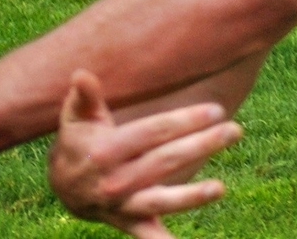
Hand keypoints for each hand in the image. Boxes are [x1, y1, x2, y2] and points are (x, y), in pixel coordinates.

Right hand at [50, 71, 238, 237]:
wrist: (63, 186)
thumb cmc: (78, 141)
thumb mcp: (77, 118)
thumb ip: (84, 97)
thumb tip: (82, 74)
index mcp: (105, 150)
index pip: (152, 133)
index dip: (184, 121)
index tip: (216, 111)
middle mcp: (115, 180)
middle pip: (164, 162)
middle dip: (201, 145)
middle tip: (234, 131)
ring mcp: (123, 204)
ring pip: (162, 201)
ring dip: (192, 196)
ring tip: (220, 188)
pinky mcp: (129, 222)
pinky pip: (149, 235)